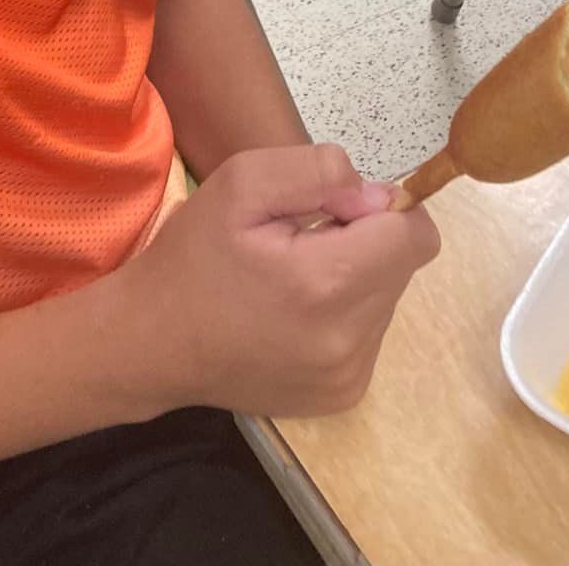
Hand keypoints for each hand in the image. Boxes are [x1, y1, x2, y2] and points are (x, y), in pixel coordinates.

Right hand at [128, 145, 440, 418]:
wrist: (153, 342)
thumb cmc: (195, 255)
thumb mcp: (243, 182)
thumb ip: (320, 172)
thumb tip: (379, 198)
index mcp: (328, 283)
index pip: (415, 236)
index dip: (382, 208)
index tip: (333, 209)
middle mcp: (349, 340)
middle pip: (403, 266)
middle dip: (365, 241)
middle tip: (301, 241)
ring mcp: (348, 376)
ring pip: (388, 298)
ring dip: (355, 277)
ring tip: (292, 278)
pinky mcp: (342, 396)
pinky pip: (370, 333)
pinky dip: (343, 313)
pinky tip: (294, 312)